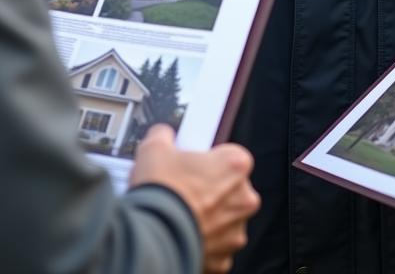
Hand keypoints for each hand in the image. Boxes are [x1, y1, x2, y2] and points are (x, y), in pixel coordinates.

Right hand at [130, 124, 259, 272]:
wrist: (151, 234)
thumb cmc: (161, 191)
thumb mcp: (155, 147)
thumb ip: (165, 137)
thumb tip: (163, 136)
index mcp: (234, 165)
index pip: (233, 156)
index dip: (212, 159)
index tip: (197, 163)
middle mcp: (243, 199)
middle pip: (231, 189)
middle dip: (212, 189)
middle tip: (185, 188)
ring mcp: (235, 231)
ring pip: (225, 220)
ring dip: (208, 217)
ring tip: (180, 213)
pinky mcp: (223, 258)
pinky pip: (215, 246)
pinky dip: (201, 242)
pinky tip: (182, 233)